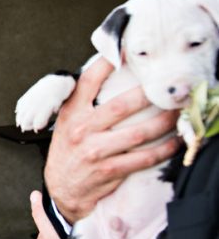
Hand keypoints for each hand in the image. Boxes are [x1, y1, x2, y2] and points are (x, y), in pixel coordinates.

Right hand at [44, 57, 180, 222]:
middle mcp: (82, 130)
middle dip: (148, 94)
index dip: (105, 64)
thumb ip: (81, 102)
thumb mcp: (66, 121)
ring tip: (177, 113)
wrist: (61, 187)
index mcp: (71, 113)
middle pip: (121, 106)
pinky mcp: (110, 170)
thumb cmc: (68, 149)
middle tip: (166, 88)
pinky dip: (163, 150)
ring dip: (163, 123)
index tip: (124, 50)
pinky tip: (174, 142)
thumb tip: (106, 74)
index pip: (87, 82)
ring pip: (138, 134)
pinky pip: (143, 158)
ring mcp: (96, 151)